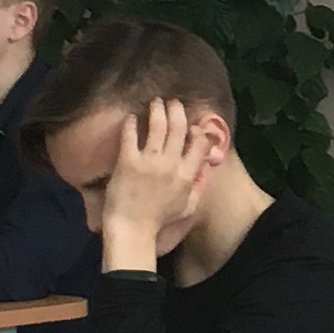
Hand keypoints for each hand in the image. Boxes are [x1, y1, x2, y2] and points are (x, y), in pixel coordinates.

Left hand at [100, 99, 211, 257]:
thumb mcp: (187, 207)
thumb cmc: (159, 221)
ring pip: (158, 125)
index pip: (200, 143)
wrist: (133, 230)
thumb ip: (199, 186)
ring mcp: (150, 161)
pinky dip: (132, 123)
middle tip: (171, 103)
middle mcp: (171, 164)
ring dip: (157, 110)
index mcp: (187, 175)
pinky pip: (131, 135)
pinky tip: (131, 118)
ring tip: (155, 102)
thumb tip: (205, 168)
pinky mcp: (128, 161)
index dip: (198, 129)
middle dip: (176, 110)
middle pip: (179, 127)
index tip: (192, 124)